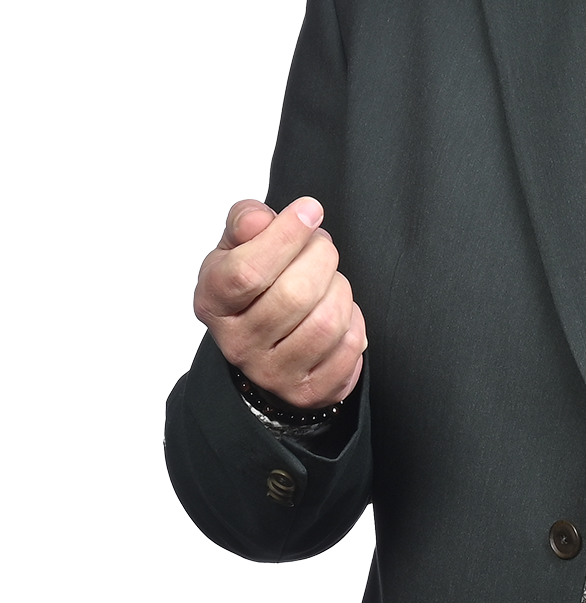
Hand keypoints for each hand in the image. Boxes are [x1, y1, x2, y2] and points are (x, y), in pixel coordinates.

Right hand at [193, 198, 366, 410]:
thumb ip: (245, 223)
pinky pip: (349, 348)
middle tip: (322, 247)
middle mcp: (238, 344)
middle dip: (322, 258)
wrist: (266, 348)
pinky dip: (354, 322)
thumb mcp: (238, 248)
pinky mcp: (308, 391)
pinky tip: (339, 314)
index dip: (285, 235)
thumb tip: (259, 219)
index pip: (247, 271)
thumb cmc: (255, 288)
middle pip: (295, 294)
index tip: (310, 210)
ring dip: (340, 290)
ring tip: (330, 281)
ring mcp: (273, 372)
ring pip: (326, 322)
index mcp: (214, 303)